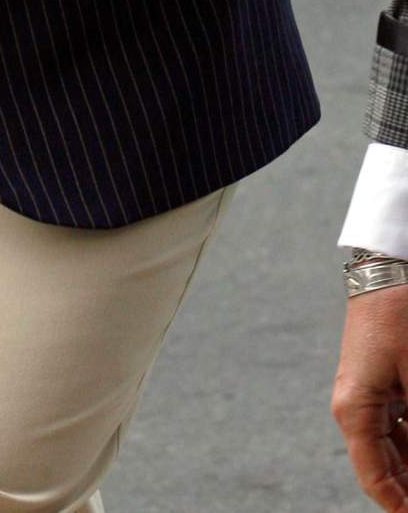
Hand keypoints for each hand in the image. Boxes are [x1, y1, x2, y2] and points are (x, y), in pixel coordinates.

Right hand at [334, 287, 407, 508]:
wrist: (388, 268)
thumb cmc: (402, 317)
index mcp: (354, 411)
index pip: (377, 481)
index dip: (401, 506)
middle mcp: (354, 409)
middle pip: (387, 470)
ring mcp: (366, 397)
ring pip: (397, 450)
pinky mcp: (380, 385)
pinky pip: (400, 427)